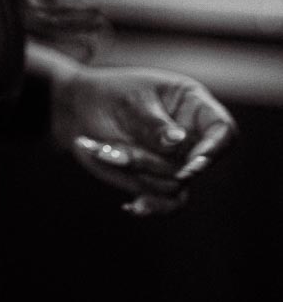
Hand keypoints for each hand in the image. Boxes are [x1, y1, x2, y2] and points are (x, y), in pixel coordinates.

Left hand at [51, 65, 235, 215]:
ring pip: (174, 184)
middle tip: (110, 150)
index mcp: (192, 105)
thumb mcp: (129, 101)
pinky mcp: (159, 179)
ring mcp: (177, 160)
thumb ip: (153, 123)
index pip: (222, 130)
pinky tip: (131, 205)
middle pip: (193, 164)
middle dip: (150, 161)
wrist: (79, 111)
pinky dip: (151, 205)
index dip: (214, 149)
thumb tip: (179, 142)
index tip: (190, 165)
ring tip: (102, 150)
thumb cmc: (107, 95)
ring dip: (135, 171)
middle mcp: (191, 135)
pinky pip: (169, 203)